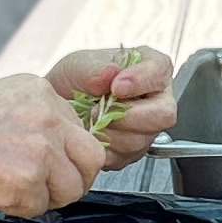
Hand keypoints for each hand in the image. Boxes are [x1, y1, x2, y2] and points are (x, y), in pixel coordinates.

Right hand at [0, 75, 109, 220]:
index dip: (67, 155)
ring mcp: (41, 148)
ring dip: (46, 198)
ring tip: (13, 191)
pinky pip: (40, 207)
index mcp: (42, 92)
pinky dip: (20, 208)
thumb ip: (36, 119)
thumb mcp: (2, 102)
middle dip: (75, 179)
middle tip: (50, 189)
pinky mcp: (27, 179)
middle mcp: (48, 116)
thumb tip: (64, 152)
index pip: (81, 131)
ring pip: (72, 188)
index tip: (46, 165)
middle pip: (93, 158)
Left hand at [48, 43, 175, 160]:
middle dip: (128, 115)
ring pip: (141, 139)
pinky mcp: (133, 152)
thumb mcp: (78, 65)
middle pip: (162, 115)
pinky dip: (102, 147)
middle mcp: (156, 100)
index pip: (161, 72)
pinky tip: (92, 133)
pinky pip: (123, 157)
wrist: (59, 105)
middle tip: (99, 109)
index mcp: (151, 68)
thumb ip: (94, 68)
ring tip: (91, 119)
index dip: (141, 81)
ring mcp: (147, 129)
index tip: (116, 86)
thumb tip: (110, 74)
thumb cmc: (75, 80)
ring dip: (109, 132)